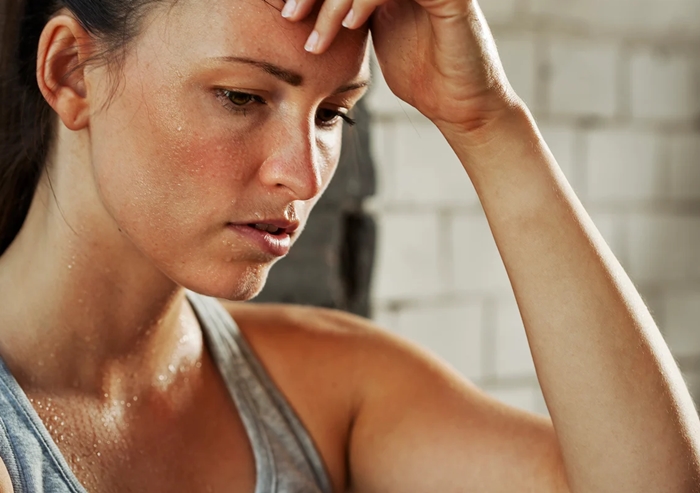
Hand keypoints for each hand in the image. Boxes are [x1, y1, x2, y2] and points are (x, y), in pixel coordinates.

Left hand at [282, 0, 521, 132]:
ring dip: (331, 3)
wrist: (463, 105)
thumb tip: (308, 18)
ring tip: (313, 39)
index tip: (285, 14)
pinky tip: (348, 27)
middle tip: (289, 17)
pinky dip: (363, 1)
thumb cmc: (423, 79)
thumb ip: (350, 21)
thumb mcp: (374, 43)